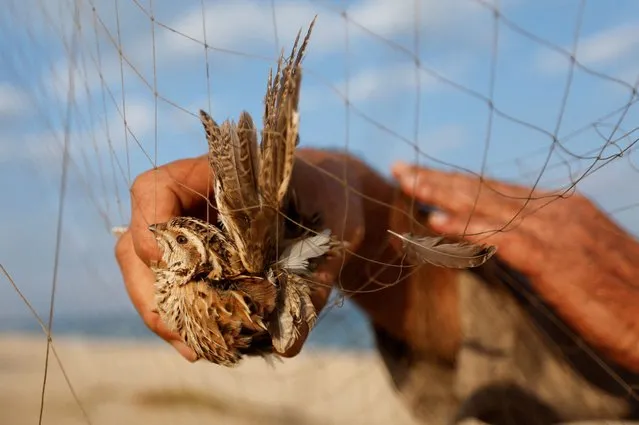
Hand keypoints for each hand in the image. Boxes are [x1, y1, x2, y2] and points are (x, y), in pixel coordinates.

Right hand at [114, 149, 365, 360]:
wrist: (331, 204)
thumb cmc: (328, 196)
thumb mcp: (330, 223)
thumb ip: (314, 273)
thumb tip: (288, 344)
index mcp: (211, 173)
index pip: (155, 187)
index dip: (148, 222)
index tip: (162, 258)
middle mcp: (189, 204)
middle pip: (140, 242)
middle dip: (151, 290)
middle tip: (178, 331)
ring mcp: (189, 236)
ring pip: (151, 274)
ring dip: (165, 314)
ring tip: (195, 349)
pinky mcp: (201, 265)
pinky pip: (177, 293)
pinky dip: (185, 320)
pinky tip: (205, 346)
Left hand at [391, 161, 638, 371]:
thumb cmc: (623, 293)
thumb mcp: (579, 256)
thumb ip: (544, 242)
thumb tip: (508, 242)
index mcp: (560, 206)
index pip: (496, 188)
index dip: (457, 181)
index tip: (423, 176)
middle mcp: (555, 209)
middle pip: (484, 189)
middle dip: (439, 179)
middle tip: (400, 168)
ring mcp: (554, 231)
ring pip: (486, 205)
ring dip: (441, 194)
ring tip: (405, 184)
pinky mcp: (553, 260)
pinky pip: (498, 238)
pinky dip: (464, 228)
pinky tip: (434, 222)